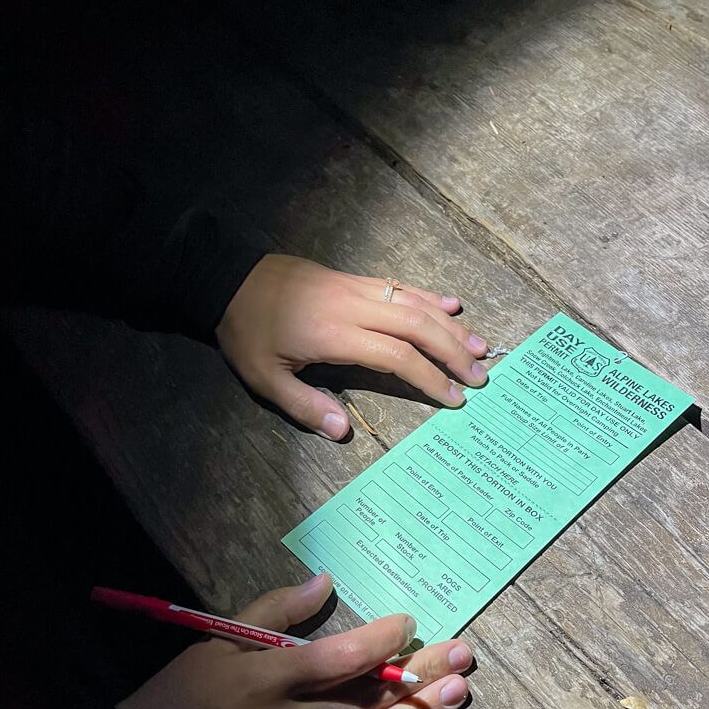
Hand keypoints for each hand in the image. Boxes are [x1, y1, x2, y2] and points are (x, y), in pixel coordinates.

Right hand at [116, 573, 471, 708]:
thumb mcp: (217, 638)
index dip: (381, 640)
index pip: (340, 657)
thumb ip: (273, 611)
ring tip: (456, 696)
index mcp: (268, 677)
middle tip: (465, 658)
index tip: (410, 622)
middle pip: (366, 698)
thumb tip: (326, 581)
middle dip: (420, 676)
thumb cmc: (179, 694)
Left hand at [216, 255, 489, 437]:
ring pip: (414, 302)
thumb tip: (342, 431)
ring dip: (451, 325)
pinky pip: (400, 285)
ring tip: (480, 346)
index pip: (396, 356)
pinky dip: (430, 295)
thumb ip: (304, 405)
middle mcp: (354, 306)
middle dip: (453, 351)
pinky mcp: (354, 278)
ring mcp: (356, 287)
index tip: (454, 398)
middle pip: (417, 325)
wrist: (228, 278)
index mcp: (335, 333)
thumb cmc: (247, 332)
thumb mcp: (263, 377)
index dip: (429, 377)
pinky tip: (453, 304)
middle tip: (481, 376)